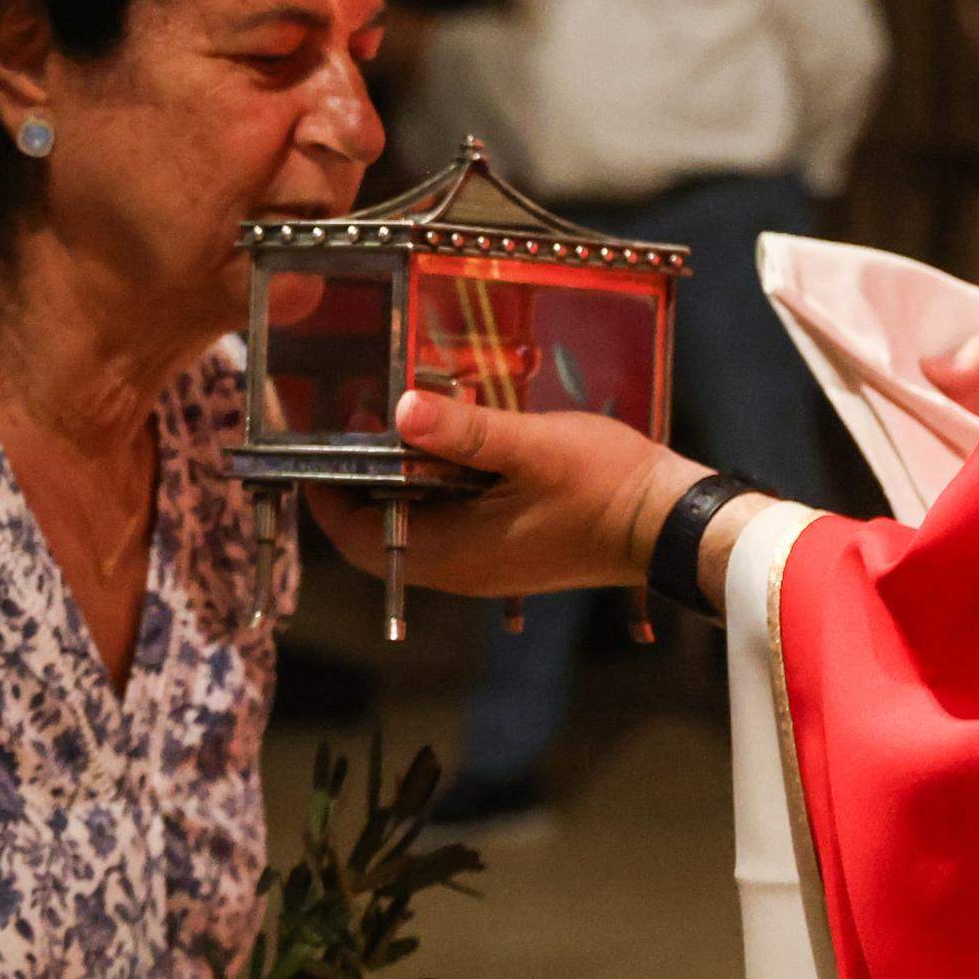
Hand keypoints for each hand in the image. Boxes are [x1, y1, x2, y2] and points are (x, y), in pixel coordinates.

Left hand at [303, 391, 699, 599]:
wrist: (668, 523)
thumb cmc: (604, 486)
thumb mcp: (531, 447)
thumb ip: (465, 431)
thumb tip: (400, 409)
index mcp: (453, 554)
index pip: (360, 541)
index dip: (325, 497)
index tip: (310, 446)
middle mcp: (459, 568)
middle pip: (379, 534)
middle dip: (355, 482)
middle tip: (348, 420)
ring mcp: (483, 561)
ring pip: (413, 525)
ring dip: (394, 480)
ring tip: (387, 418)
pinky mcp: (504, 547)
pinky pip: (445, 521)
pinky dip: (428, 486)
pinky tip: (441, 441)